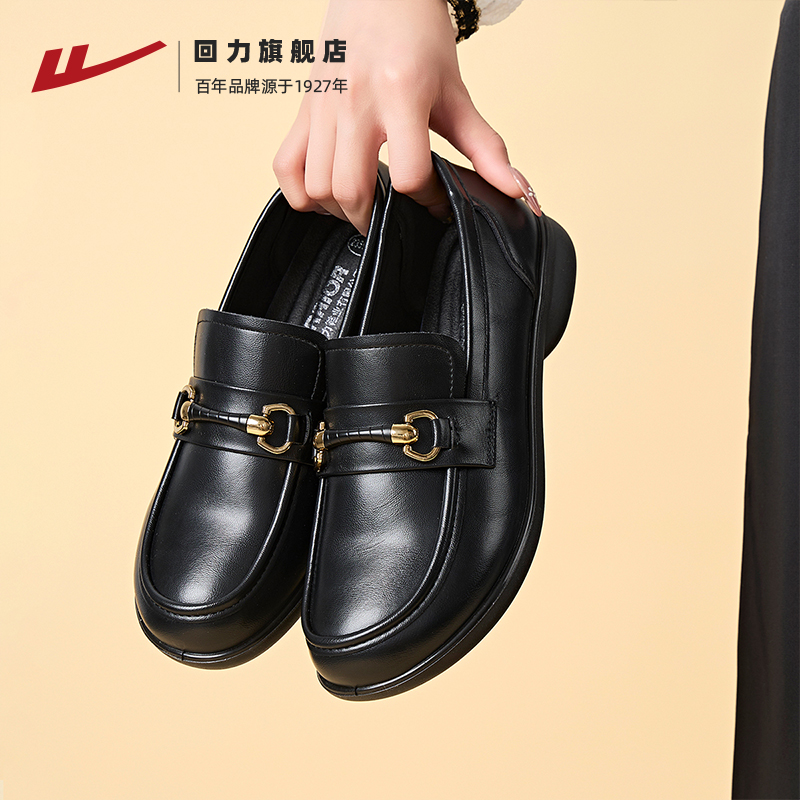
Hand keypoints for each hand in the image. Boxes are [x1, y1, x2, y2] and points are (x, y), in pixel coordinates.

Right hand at [273, 0, 522, 233]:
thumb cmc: (418, 37)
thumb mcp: (457, 93)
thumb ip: (486, 147)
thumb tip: (518, 192)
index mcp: (400, 95)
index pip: (410, 176)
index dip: (428, 201)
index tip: (436, 200)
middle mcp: (354, 102)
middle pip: (351, 191)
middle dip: (374, 220)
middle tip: (393, 218)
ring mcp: (323, 107)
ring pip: (317, 187)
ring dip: (339, 211)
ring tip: (363, 207)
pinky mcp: (303, 109)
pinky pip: (285, 167)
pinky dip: (301, 194)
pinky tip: (325, 195)